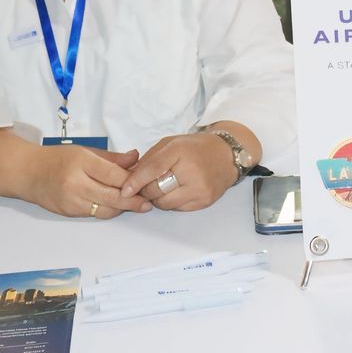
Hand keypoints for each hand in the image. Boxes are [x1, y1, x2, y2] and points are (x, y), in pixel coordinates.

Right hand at [22, 146, 151, 218]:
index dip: (132, 182)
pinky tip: (116, 206)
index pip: (113, 175)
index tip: (146, 184)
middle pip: (111, 196)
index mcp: (81, 162)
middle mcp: (75, 183)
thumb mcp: (85, 151)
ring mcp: (71, 200)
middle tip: (147, 203)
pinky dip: (107, 211)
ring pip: (105, 210)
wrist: (27, 173)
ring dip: (121, 208)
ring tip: (135, 205)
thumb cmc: (58, 158)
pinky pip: (94, 214)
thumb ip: (112, 158)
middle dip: (132, 201)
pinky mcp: (68, 213)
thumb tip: (136, 158)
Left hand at [119, 133, 237, 211]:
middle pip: (155, 190)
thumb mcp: (171, 143)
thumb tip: (130, 177)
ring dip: (157, 198)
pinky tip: (177, 190)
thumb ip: (150, 159)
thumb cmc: (196, 148)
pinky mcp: (204, 201)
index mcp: (180, 150)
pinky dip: (171, 202)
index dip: (136, 181)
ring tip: (162, 187)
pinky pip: (176, 208)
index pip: (153, 169)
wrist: (227, 156)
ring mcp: (199, 188)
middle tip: (144, 186)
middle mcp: (191, 170)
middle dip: (145, 190)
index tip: (125, 190)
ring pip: (164, 203)